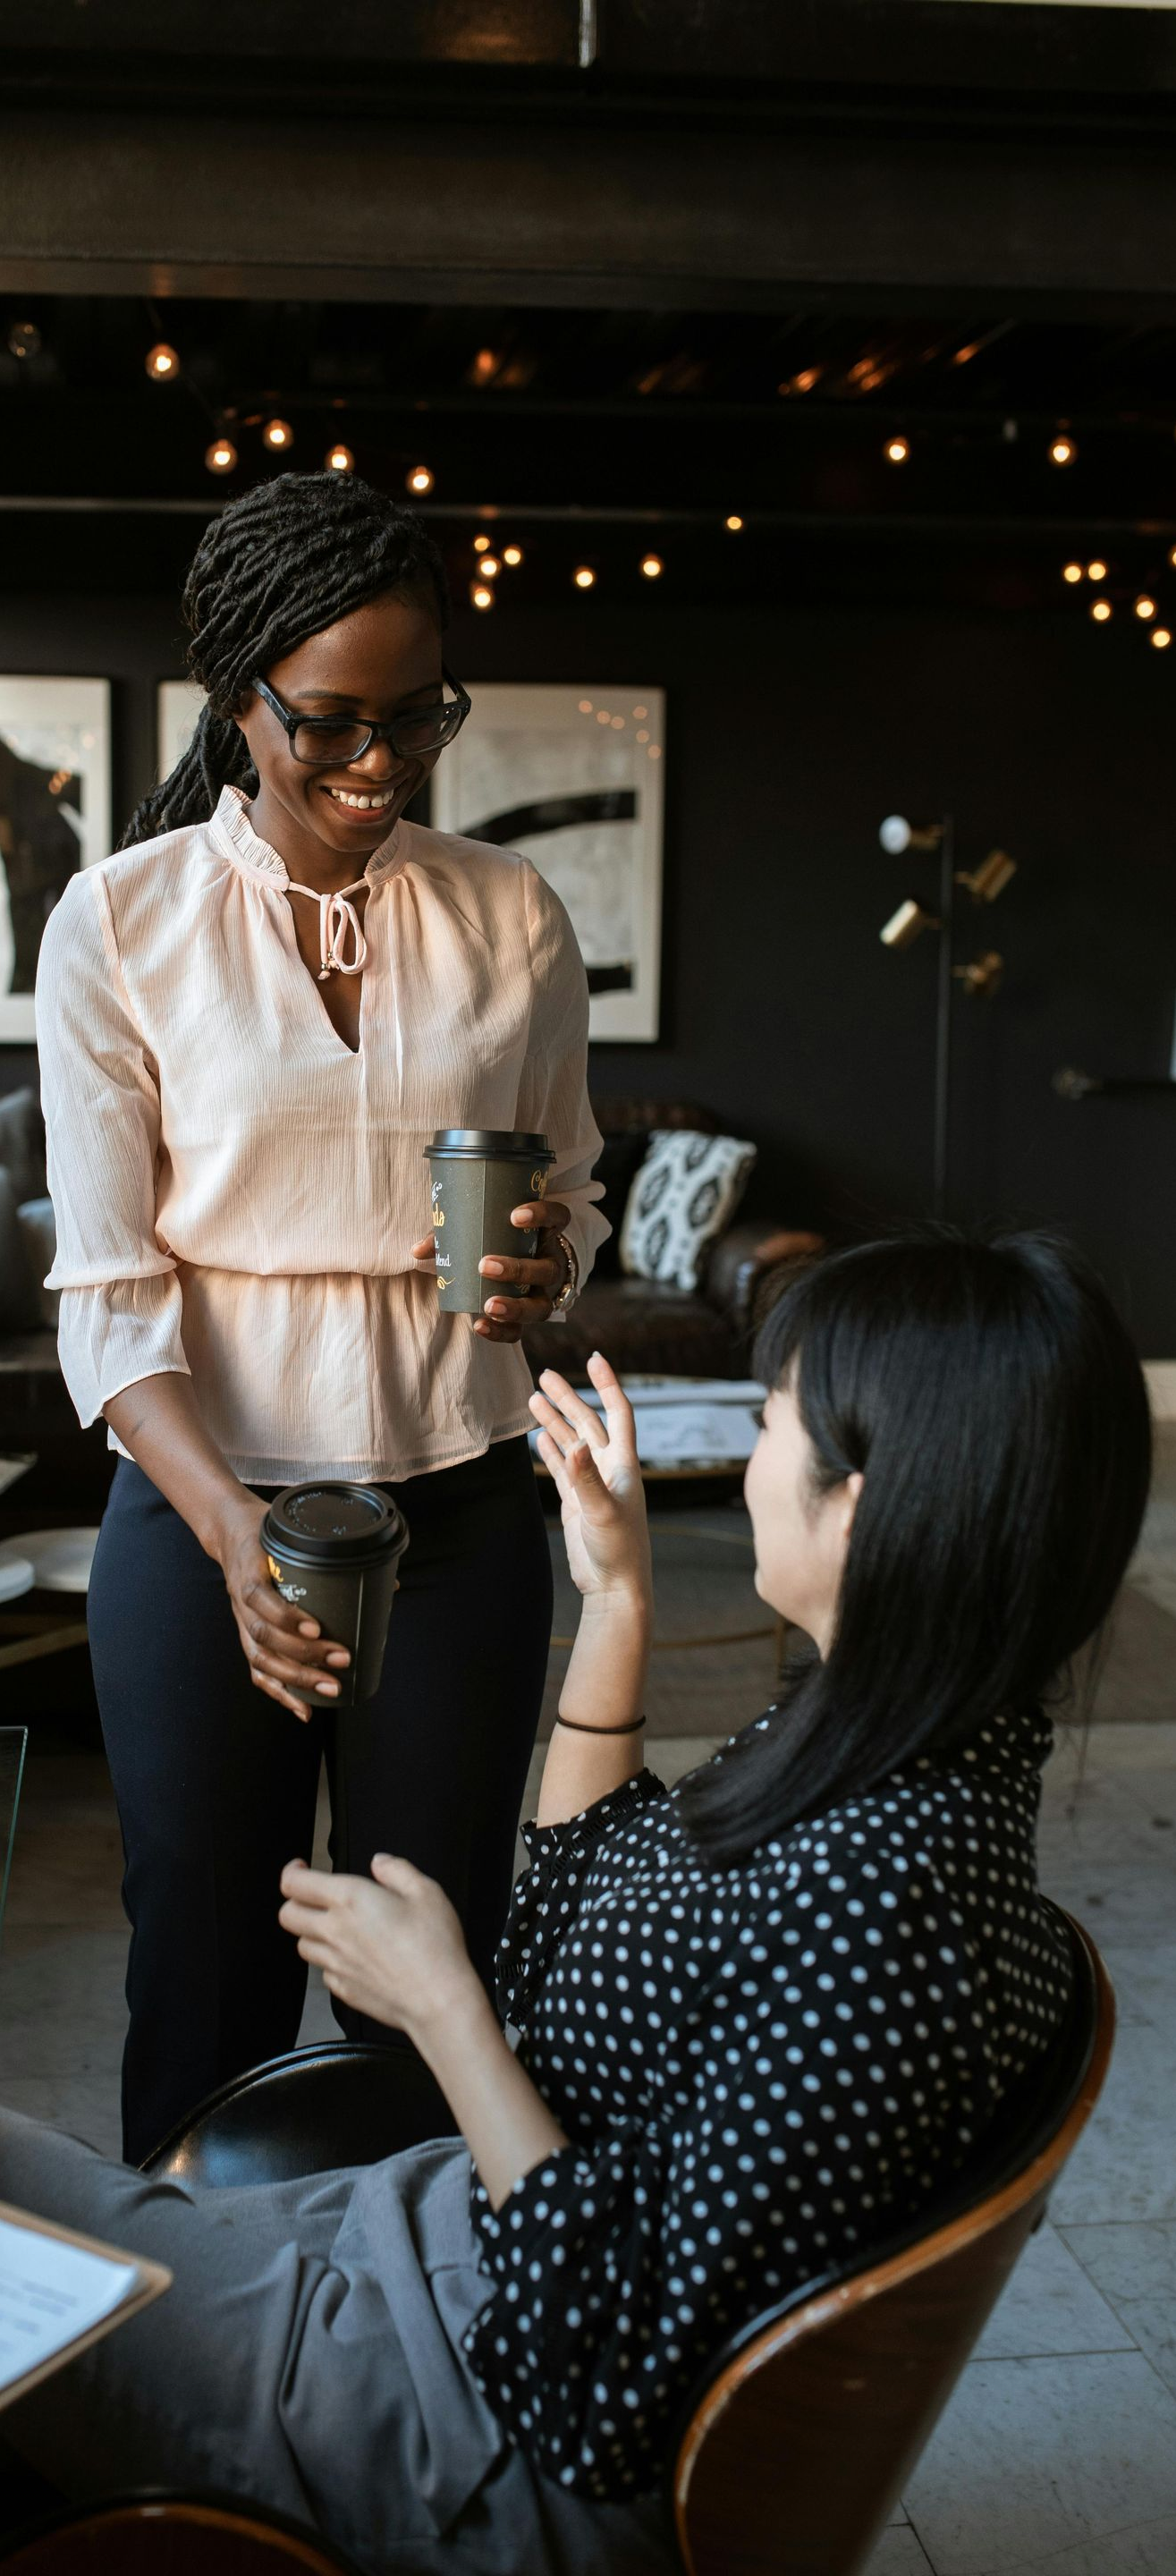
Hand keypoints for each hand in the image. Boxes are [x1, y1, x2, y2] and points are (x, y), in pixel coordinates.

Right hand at [213, 1495, 350, 1721]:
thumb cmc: (267, 1531)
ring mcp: (241, 1622)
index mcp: (249, 1571)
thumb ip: (334, 1554)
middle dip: (304, 1654)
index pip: (260, 1598)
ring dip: (296, 1679)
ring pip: (260, 1659)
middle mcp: (241, 1602)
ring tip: (331, 1688)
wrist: (229, 1530)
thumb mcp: (293, 1533)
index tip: (318, 1627)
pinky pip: (258, 1672)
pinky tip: (304, 1710)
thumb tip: (390, 1582)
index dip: (286, 1617)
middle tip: (343, 1660)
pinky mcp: (246, 1638)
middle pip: (264, 1636)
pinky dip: (280, 1694)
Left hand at [278, 1853, 479, 2043]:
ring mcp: (336, 1963)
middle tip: (312, 1897)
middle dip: (294, 1901)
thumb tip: (380, 1863)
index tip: (301, 1869)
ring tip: (332, 1926)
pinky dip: (329, 1961)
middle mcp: (335, 1931)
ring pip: (302, 1944)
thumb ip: (397, 1870)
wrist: (437, 1999)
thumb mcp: (426, 1891)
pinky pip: (323, 1971)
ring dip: (311, 1932)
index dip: (292, 1872)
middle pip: (287, 1915)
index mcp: (350, 1899)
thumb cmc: (434, 1947)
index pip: (295, 1884)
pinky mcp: (343, 1988)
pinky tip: (350, 1956)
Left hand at [410, 1197, 572, 1344]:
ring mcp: (543, 1293)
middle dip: (518, 1269)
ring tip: (487, 1306)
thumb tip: (417, 1250)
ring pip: (541, 1306)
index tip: (514, 1217)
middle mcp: (550, 1262)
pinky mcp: (527, 1316)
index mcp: (544, 1232)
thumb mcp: (477, 1231)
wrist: (511, 1268)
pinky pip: (521, 1330)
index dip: (543, 1215)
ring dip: (515, 1307)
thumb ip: (449, 1236)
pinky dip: (501, 1331)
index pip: (558, 1217)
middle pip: (547, 1269)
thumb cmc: (493, 1240)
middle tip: (484, 1266)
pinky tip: (479, 1326)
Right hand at [529, 1352, 651, 1602]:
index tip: (594, 1359)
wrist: (615, 1587)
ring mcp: (593, 1485)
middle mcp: (610, 1470)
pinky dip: (552, 1451)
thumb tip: (574, 1445)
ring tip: (532, 1399)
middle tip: (543, 1375)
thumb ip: (586, 1479)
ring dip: (555, 1421)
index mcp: (624, 1465)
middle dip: (568, 1398)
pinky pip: (563, 1469)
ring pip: (572, 1443)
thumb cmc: (618, 1551)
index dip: (608, 1385)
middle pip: (588, 1423)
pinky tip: (539, 1437)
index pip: (618, 1413)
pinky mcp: (579, 1503)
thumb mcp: (602, 1512)